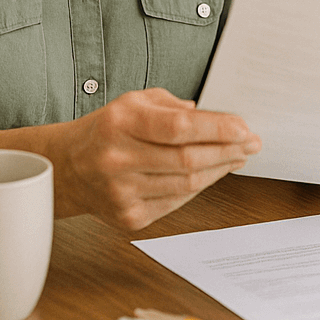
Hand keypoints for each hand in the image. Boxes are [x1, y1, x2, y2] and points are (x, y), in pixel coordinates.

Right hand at [50, 88, 259, 230]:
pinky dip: (199, 187)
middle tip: (251, 143)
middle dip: (228, 151)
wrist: (68, 168)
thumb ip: (174, 106)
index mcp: (120, 124)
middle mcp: (117, 159)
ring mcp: (121, 193)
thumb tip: (215, 120)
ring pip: (187, 185)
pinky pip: (177, 202)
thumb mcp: (135, 101)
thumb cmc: (108, 129)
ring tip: (238, 157)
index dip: (217, 129)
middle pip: (188, 160)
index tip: (244, 128)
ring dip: (220, 170)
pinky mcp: (128, 217)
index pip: (179, 128)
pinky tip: (212, 174)